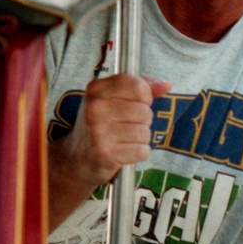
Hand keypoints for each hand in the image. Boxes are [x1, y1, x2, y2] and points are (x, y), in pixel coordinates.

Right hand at [48, 74, 169, 226]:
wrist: (76, 159)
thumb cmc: (99, 127)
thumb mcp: (112, 101)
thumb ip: (139, 89)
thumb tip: (167, 84)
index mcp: (96, 90)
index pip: (137, 85)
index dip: (145, 96)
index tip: (137, 104)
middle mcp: (95, 108)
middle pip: (144, 111)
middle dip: (142, 121)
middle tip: (126, 127)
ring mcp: (98, 131)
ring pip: (145, 132)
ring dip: (140, 139)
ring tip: (124, 140)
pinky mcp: (105, 153)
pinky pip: (142, 151)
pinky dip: (138, 154)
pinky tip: (124, 153)